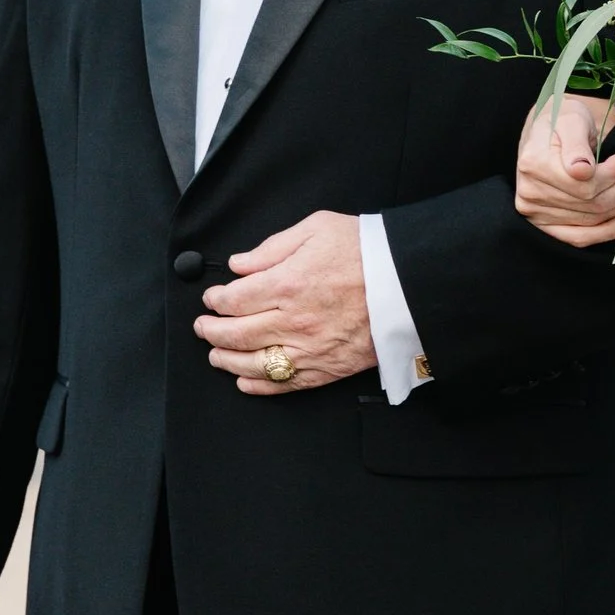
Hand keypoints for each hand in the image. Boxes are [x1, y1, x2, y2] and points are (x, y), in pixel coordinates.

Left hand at [196, 209, 376, 394]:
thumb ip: (273, 247)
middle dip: (211, 331)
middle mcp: (293, 320)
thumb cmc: (368, 251)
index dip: (215, 301)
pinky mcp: (327, 368)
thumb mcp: (317, 228)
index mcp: (287, 283)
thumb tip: (239, 264)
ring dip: (227, 360)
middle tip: (203, 327)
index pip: (233, 300)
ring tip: (216, 355)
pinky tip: (245, 381)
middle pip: (235, 334)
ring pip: (254, 363)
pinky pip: (285, 384)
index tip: (211, 299)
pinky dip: (259, 386)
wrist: (411, 282)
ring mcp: (309, 348)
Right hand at [515, 94, 614, 252]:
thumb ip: (576, 144)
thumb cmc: (564, 120)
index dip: (611, 174)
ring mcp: (537, 215)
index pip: (583, 183)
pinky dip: (611, 230)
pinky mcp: (548, 228)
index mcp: (533, 163)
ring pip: (593, 221)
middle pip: (591, 204)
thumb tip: (581, 171)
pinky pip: (582, 238)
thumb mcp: (572, 119)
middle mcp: (530, 193)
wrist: (549, 132)